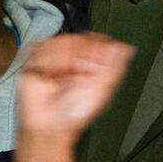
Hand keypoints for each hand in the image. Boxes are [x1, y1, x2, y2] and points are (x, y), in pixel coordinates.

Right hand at [16, 33, 134, 139]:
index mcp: (91, 62)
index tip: (91, 65)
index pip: (96, 39)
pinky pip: (42, 48)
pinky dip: (46, 64)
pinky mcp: (36, 59)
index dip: (94, 49)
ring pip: (59, 41)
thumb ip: (114, 68)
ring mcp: (55, 57)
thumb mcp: (102, 91)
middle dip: (77, 58)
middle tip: (75, 75)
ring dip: (60, 63)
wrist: (51, 124)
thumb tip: (126, 49)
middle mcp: (73, 57)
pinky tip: (48, 77)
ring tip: (59, 79)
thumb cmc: (75, 113)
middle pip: (77, 38)